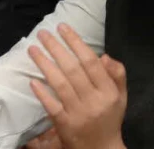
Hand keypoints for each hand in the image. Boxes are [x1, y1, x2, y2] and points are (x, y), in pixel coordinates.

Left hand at [28, 23, 126, 148]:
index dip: (76, 42)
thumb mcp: (121, 95)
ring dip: (45, 65)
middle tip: (43, 33)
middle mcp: (94, 100)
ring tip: (33, 49)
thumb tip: (103, 55)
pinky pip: (52, 106)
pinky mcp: (65, 126)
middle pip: (73, 69)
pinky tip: (32, 80)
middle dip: (56, 48)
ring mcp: (79, 114)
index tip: (63, 28)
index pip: (91, 62)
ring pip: (61, 85)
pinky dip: (43, 93)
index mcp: (109, 91)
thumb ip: (117, 74)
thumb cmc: (110, 118)